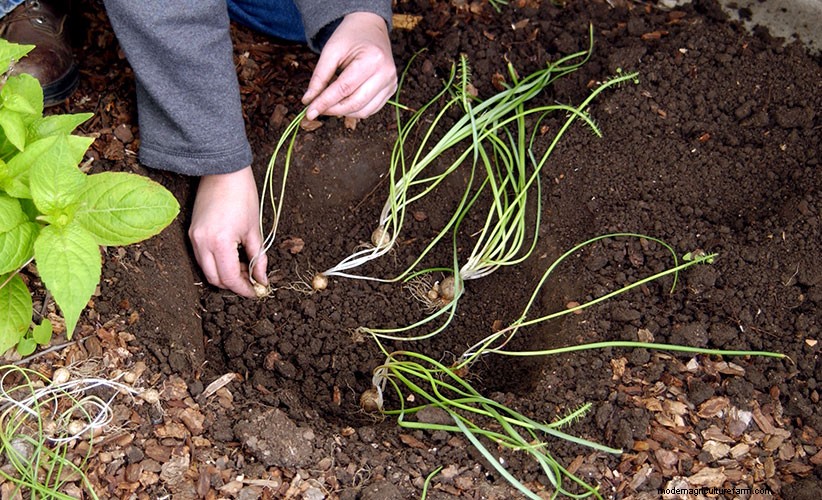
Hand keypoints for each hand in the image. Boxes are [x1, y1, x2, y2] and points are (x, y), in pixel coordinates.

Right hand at [189, 166, 266, 297]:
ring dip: (224, 275)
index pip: (230, 278)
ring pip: (207, 270)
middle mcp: (201, 243)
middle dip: (234, 284)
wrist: (223, 171)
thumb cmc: (242, 195)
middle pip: (215, 279)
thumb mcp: (254, 229)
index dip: (244, 289)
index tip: (257, 291)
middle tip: (252, 281)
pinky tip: (233, 258)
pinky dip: (216, 263)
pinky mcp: (192, 232)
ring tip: (244, 269)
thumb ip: (258, 258)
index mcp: (219, 242)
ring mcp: (193, 238)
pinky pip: (202, 257)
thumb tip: (262, 279)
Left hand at [302, 12, 396, 120]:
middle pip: (355, 103)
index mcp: (373, 60)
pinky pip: (371, 110)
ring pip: (364, 111)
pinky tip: (343, 102)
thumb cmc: (350, 37)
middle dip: (333, 110)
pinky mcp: (391, 90)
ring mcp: (391, 84)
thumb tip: (308, 101)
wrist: (370, 28)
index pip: (344, 88)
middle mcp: (386, 74)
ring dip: (343, 112)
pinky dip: (354, 110)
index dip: (325, 102)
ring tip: (329, 104)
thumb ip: (319, 76)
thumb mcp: (331, 51)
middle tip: (315, 110)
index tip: (309, 112)